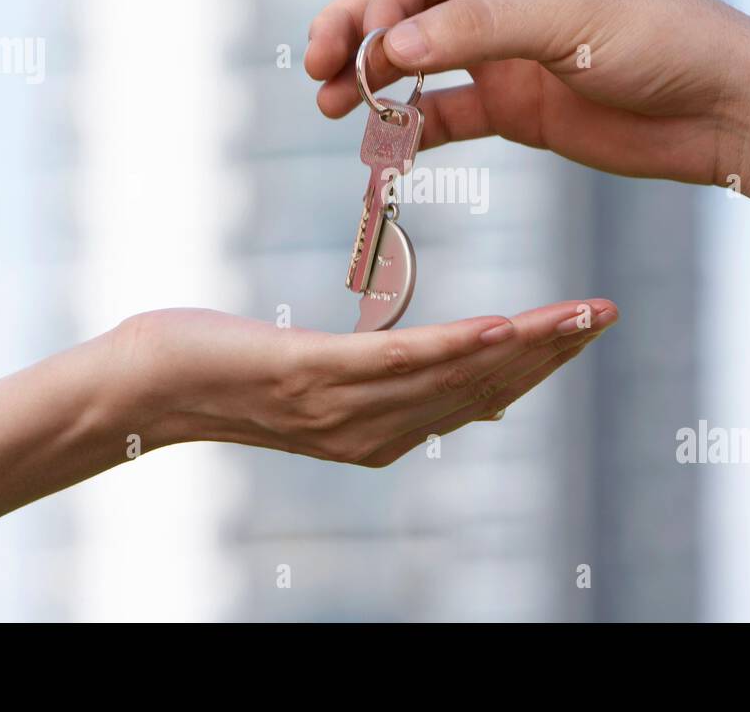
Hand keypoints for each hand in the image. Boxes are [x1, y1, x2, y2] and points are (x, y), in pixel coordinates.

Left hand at [111, 299, 617, 466]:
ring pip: (452, 376)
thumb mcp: (324, 376)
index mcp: (381, 433)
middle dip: (550, 354)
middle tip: (606, 315)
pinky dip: (456, 348)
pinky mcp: (311, 378)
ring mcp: (344, 410)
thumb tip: (461, 375)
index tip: (585, 329)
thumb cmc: (230, 367)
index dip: (539, 367)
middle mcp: (373, 433)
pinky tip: (503, 326)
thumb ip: (394, 379)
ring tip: (576, 317)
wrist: (143, 387)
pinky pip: (396, 363)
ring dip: (522, 347)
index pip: (480, 399)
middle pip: (481, 391)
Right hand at [305, 0, 749, 189]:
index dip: (379, 5)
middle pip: (404, 9)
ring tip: (332, 105)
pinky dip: (413, 126)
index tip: (363, 49)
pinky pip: (446, 112)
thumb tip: (390, 44)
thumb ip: (475, 32)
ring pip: (416, 61)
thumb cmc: (658, 39)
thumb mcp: (564, 22)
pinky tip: (385, 142)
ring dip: (373, 81)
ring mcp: (504, 54)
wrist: (720, 109)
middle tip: (316, 70)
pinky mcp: (514, 107)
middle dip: (356, 35)